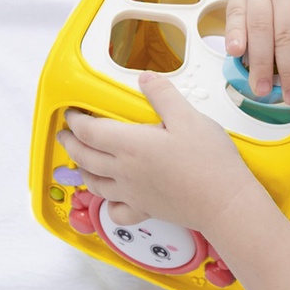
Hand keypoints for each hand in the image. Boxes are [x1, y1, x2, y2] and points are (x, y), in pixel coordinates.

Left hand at [56, 72, 259, 232]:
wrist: (224, 202)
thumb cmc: (208, 160)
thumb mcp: (188, 117)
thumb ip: (163, 95)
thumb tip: (145, 78)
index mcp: (131, 145)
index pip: (90, 132)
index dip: (75, 121)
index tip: (72, 113)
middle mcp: (124, 171)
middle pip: (84, 157)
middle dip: (70, 143)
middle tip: (65, 134)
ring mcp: (132, 194)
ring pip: (95, 183)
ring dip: (83, 170)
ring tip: (81, 161)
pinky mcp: (145, 211)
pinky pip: (116, 211)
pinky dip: (107, 205)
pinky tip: (111, 199)